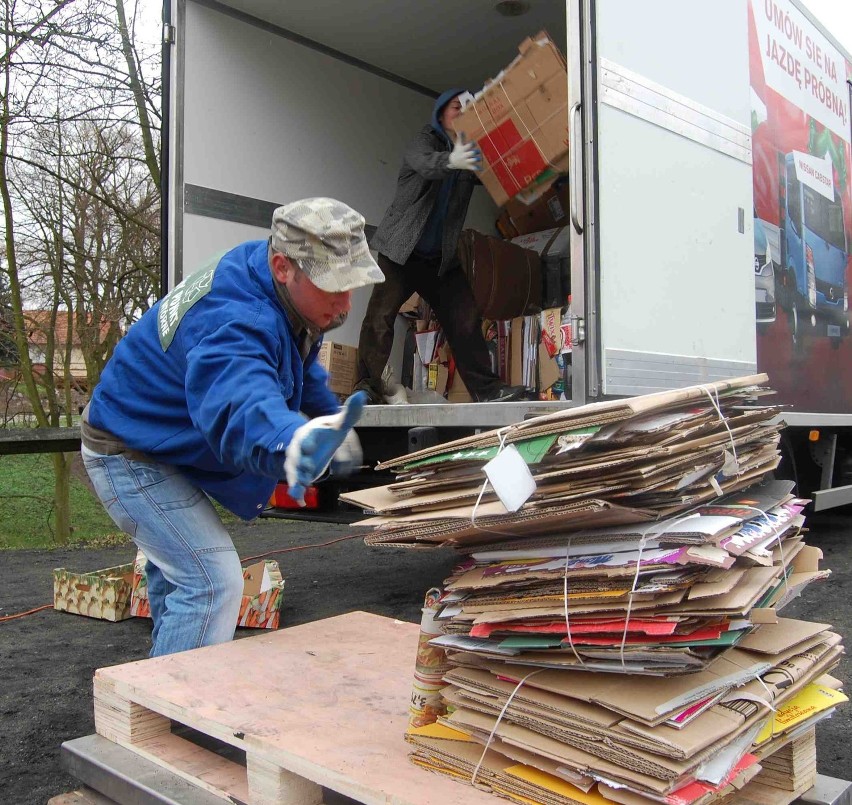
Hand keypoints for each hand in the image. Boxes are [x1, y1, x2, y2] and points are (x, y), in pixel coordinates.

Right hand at [284, 391, 365, 505]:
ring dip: (296, 479)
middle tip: (305, 467)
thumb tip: (362, 395)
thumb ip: (350, 413)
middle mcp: (299, 449)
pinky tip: (301, 501)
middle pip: (296, 455)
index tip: (310, 446)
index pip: (306, 436)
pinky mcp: (299, 475)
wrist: (315, 443)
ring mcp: (297, 463)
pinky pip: (296, 484)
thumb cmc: (327, 433)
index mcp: (308, 434)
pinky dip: (297, 493)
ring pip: (293, 471)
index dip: (307, 441)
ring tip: (299, 489)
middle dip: (299, 461)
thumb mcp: (338, 424)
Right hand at [448, 133, 481, 171]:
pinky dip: (477, 168)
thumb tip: (461, 130)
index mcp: (463, 149)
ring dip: (477, 159)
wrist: (452, 161)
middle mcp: (465, 155)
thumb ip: (460, 138)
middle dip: (475, 152)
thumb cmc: (457, 151)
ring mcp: (466, 161)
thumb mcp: (458, 144)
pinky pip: (473, 168)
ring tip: (479, 158)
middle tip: (477, 151)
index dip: (472, 144)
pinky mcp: (468, 166)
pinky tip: (482, 169)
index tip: (474, 143)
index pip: (468, 146)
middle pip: (471, 153)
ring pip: (473, 160)